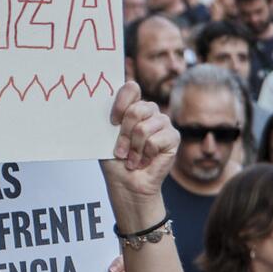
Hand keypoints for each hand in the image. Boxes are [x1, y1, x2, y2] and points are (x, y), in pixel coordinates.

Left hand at [101, 82, 178, 225]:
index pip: (131, 88)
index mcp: (133, 105)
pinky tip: (144, 162)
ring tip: (131, 159)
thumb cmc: (115, 160)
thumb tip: (99, 103)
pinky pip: (155, 141)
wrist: (126, 183)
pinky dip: (145, 155)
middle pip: (136, 110)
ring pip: (144, 128)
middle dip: (124, 135)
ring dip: (133, 149)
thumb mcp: (106, 136)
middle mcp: (149, 110)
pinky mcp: (173, 137)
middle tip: (120, 151)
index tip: (112, 122)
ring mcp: (163, 122)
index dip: (120, 104)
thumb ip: (110, 118)